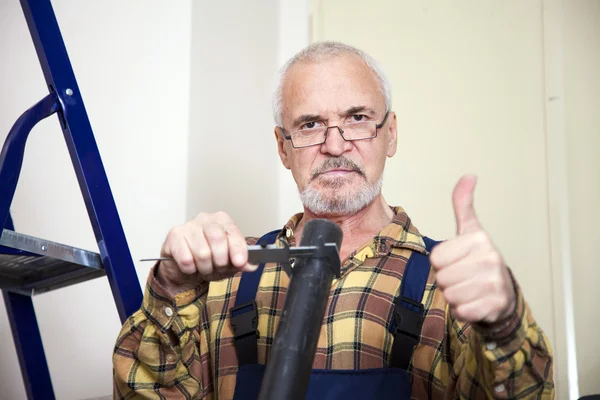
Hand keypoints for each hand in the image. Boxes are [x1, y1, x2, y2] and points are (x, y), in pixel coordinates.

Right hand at [156, 211, 256, 294]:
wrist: (185, 268)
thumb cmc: (209, 260)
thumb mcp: (229, 263)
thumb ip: (241, 263)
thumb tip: (251, 265)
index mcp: (222, 220)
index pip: (232, 232)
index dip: (237, 249)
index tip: (239, 262)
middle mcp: (205, 219)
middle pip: (218, 239)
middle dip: (220, 261)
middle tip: (218, 268)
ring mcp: (188, 226)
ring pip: (202, 253)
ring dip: (205, 268)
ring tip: (204, 268)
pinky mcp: (173, 236)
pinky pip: (186, 260)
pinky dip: (191, 269)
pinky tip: (191, 266)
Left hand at [430, 175, 515, 324]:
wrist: (503, 294)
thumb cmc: (479, 260)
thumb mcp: (470, 230)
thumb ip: (463, 204)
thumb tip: (469, 175)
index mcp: (479, 239)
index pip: (435, 258)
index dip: (441, 263)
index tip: (456, 261)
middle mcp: (490, 258)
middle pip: (441, 277)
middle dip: (447, 280)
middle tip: (462, 277)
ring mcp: (495, 283)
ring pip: (450, 294)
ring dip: (455, 296)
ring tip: (469, 289)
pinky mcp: (495, 305)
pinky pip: (461, 311)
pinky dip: (463, 311)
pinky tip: (475, 303)